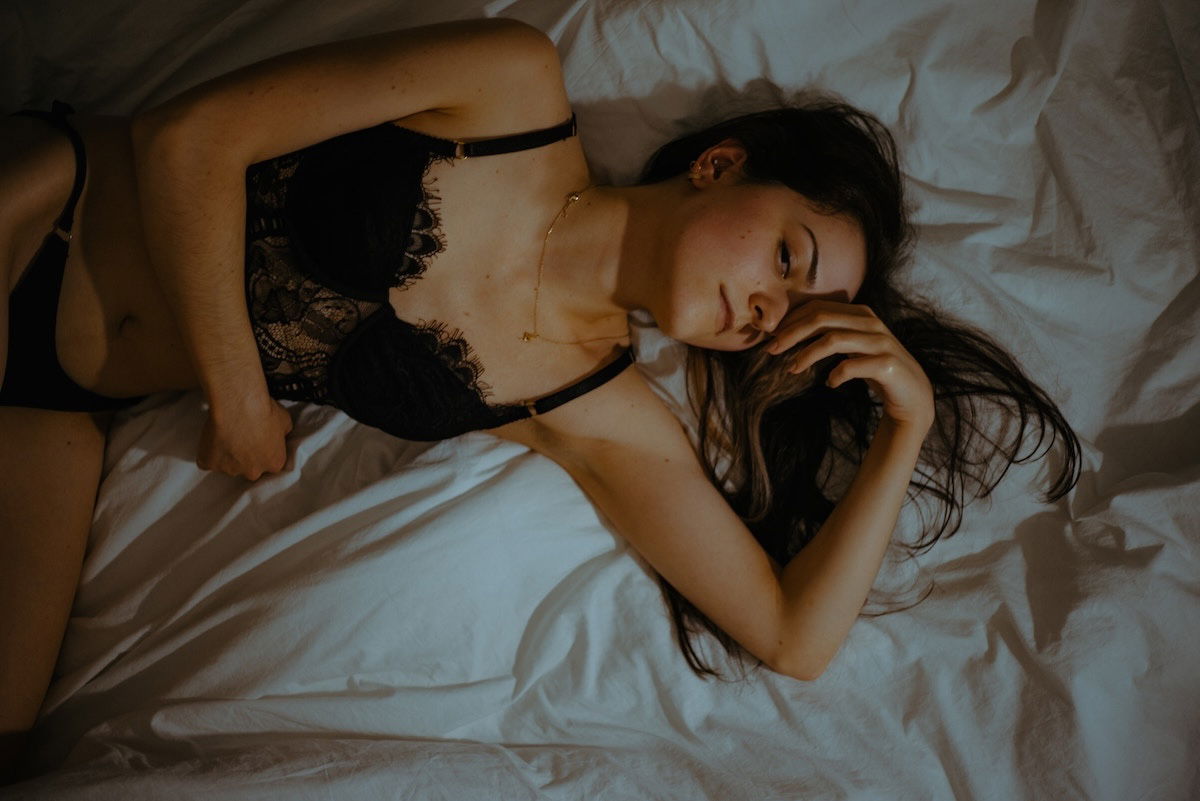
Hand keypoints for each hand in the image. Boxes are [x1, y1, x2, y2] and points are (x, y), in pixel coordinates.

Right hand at [197, 393, 293, 479]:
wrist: (238, 405)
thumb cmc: (263, 411)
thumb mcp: (285, 421)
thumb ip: (282, 433)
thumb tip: (280, 433)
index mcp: (274, 463)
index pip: (271, 464)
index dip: (264, 452)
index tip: (259, 442)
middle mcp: (253, 472)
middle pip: (250, 469)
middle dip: (246, 457)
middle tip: (242, 437)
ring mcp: (230, 470)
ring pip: (228, 465)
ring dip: (228, 454)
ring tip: (227, 434)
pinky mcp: (210, 464)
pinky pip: (208, 461)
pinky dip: (209, 452)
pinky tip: (213, 438)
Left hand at [766, 300, 933, 429]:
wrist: (912, 395)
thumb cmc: (874, 369)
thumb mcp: (852, 346)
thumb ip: (830, 334)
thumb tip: (787, 334)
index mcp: (860, 313)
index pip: (818, 308)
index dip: (791, 320)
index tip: (772, 337)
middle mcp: (871, 323)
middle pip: (821, 319)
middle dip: (791, 334)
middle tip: (770, 350)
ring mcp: (880, 342)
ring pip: (833, 340)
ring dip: (806, 355)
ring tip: (792, 369)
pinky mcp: (887, 364)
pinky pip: (850, 366)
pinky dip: (835, 375)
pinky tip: (830, 383)